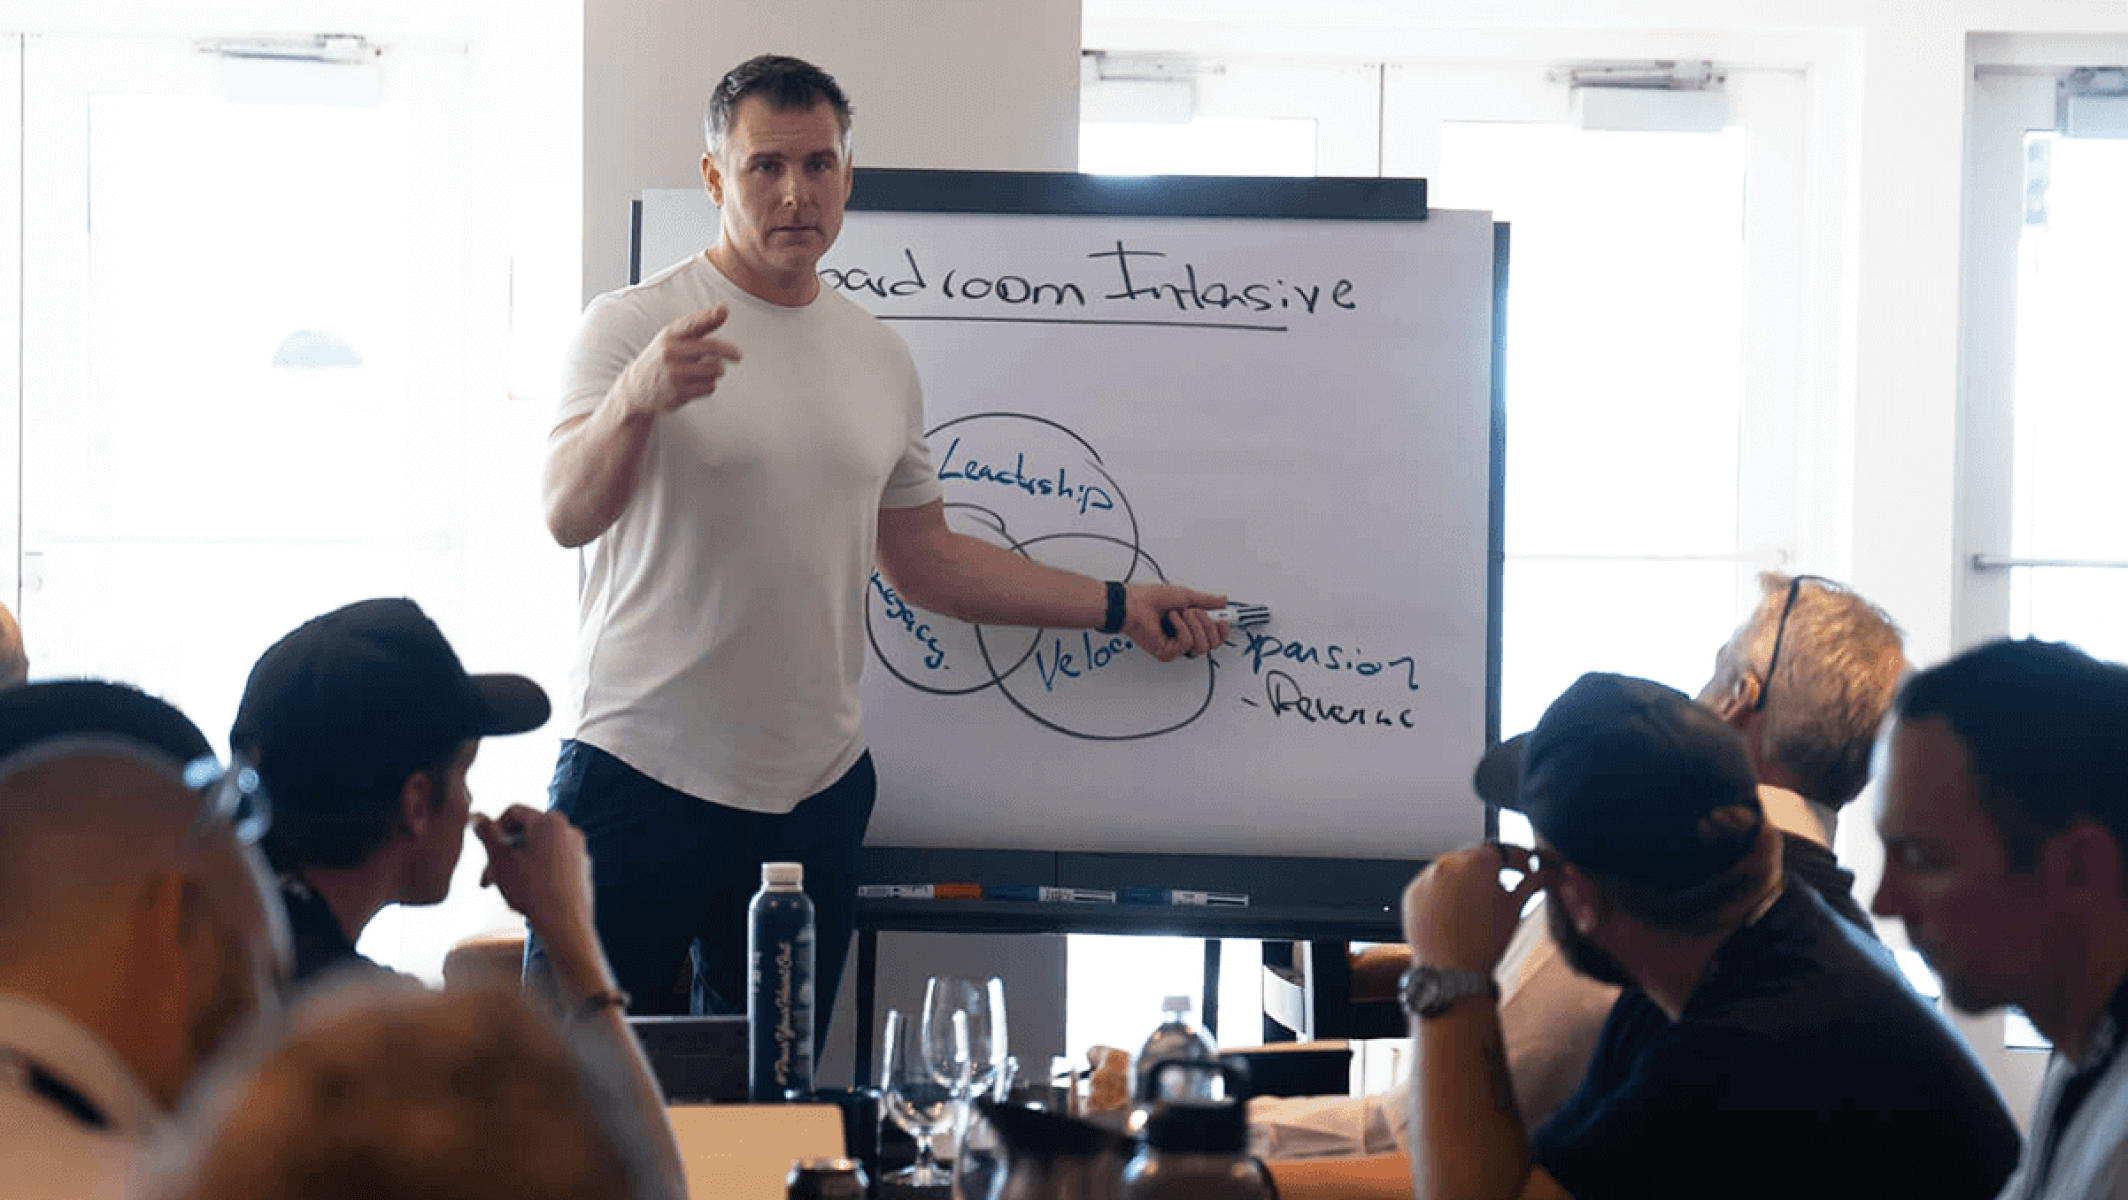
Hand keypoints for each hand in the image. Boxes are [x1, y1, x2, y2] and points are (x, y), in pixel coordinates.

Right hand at [474, 806, 611, 993]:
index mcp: (549, 821)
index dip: (493, 828)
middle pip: (526, 833)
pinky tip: (525, 894)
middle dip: (503, 854)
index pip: (513, 812)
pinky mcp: (582, 868)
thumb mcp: (501, 860)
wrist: (565, 924)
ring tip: (504, 889)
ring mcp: (578, 849)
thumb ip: (487, 835)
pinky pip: (553, 862)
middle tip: (487, 878)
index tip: (484, 850)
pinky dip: (536, 872)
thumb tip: (475, 816)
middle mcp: (568, 830)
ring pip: (538, 850)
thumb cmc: (532, 891)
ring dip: (516, 865)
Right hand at [615, 304, 741, 417]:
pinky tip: (695, 384)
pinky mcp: (679, 393)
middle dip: (730, 352)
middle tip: (738, 356)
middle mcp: (670, 352)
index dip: (709, 317)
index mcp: (670, 335)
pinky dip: (709, 385)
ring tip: (703, 371)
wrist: (636, 388)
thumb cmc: (663, 357)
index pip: (692, 324)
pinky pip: (710, 387)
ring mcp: (674, 373)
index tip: (723, 310)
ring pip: (715, 370)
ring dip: (716, 371)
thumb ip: (699, 325)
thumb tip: (724, 308)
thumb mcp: (674, 337)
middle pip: (712, 348)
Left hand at [1121, 584, 1228, 661]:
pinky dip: (1181, 626)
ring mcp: (1176, 647)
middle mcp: (1185, 638)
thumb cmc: (1152, 598)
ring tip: (1180, 613)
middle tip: (1195, 611)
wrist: (1134, 603)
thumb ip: (1207, 601)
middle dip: (1208, 623)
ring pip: (1203, 645)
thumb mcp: (1186, 596)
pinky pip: (1187, 642)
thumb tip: (1223, 600)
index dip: (1222, 629)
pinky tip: (1171, 619)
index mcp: (1190, 626)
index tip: (1224, 618)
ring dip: (1194, 624)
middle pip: (1213, 644)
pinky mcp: (1168, 653)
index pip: (1215, 637)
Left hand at [1402, 843, 1549, 973]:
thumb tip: (1547, 873)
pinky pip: (1432, 884)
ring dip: (1466, 881)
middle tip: (1503, 886)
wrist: (1451, 973)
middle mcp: (1449, 862)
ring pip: (1452, 870)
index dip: (1518, 860)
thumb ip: (1532, 884)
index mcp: (1477, 862)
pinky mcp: (1412, 891)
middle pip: (1475, 858)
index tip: (1525, 869)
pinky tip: (1455, 911)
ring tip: (1477, 905)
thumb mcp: (1515, 909)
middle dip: (1491, 870)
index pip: (1502, 850)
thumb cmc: (1485, 943)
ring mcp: (1428, 877)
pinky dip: (1444, 892)